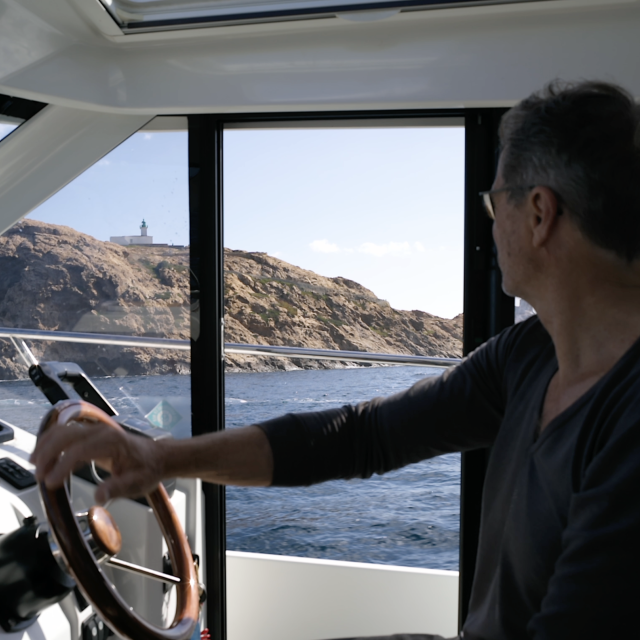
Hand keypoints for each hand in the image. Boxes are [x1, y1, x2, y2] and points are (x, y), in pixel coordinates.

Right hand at [30, 400, 165, 503]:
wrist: (157, 457)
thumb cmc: (147, 469)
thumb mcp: (138, 483)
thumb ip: (118, 488)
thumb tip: (99, 496)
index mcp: (112, 441)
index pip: (80, 450)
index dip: (62, 465)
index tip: (51, 483)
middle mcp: (102, 432)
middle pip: (67, 435)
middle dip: (48, 453)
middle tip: (39, 476)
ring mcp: (95, 431)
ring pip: (63, 431)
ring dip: (46, 445)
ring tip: (35, 465)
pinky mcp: (91, 435)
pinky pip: (66, 433)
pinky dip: (51, 442)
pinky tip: (43, 456)